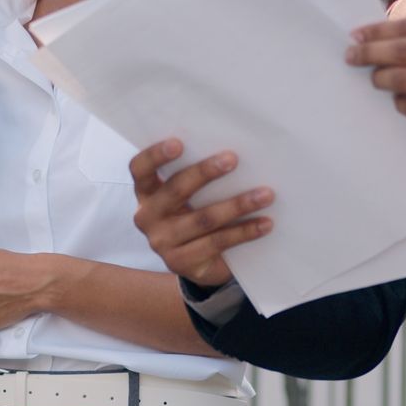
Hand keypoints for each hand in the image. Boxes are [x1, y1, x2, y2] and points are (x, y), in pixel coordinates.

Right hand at [128, 139, 273, 289]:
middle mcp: (147, 216)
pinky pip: (217, 243)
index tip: (179, 143)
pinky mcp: (180, 263)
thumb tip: (232, 153)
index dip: (155, 155)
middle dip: (205, 172)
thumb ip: (198, 178)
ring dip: (238, 204)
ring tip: (265, 194)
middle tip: (233, 159)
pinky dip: (245, 231)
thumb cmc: (195, 214)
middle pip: (175, 190)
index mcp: (147, 192)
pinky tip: (265, 223)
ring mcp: (162, 242)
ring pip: (203, 219)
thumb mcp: (189, 196)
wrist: (198, 263)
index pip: (140, 169)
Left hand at [347, 12, 405, 147]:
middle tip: (351, 56)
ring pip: (404, 80)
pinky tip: (397, 98)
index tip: (356, 35)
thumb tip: (378, 32)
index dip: (378, 31)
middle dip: (371, 53)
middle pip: (404, 51)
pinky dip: (399, 102)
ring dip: (380, 79)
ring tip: (374, 78)